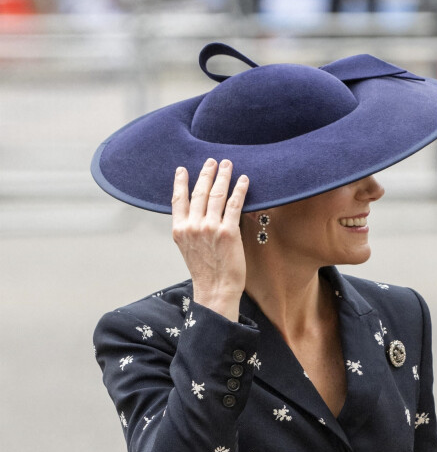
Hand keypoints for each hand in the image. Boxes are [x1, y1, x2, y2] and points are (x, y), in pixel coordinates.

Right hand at [172, 158, 248, 320]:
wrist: (215, 289)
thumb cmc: (205, 271)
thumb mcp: (188, 248)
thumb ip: (189, 229)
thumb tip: (196, 212)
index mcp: (180, 230)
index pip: (178, 199)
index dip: (181, 182)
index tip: (183, 169)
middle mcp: (193, 226)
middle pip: (199, 192)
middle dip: (206, 174)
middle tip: (212, 162)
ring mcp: (210, 228)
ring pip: (216, 194)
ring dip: (223, 176)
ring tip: (227, 165)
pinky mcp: (228, 232)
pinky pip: (234, 204)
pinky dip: (239, 190)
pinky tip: (243, 180)